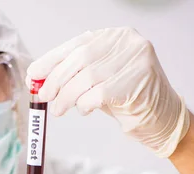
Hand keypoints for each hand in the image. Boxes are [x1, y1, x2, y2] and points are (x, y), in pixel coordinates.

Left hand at [25, 27, 189, 157]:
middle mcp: (127, 42)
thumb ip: (71, 75)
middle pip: (79, 60)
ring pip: (86, 78)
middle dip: (56, 80)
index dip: (51, 60)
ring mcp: (136, 59)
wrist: (160, 117)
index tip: (33, 75)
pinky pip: (98, 94)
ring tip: (59, 110)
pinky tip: (84, 109)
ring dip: (66, 97)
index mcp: (115, 36)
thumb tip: (37, 79)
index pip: (76, 44)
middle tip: (44, 97)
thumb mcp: (96, 80)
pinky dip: (84, 104)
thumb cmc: (124, 97)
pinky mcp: (138, 81)